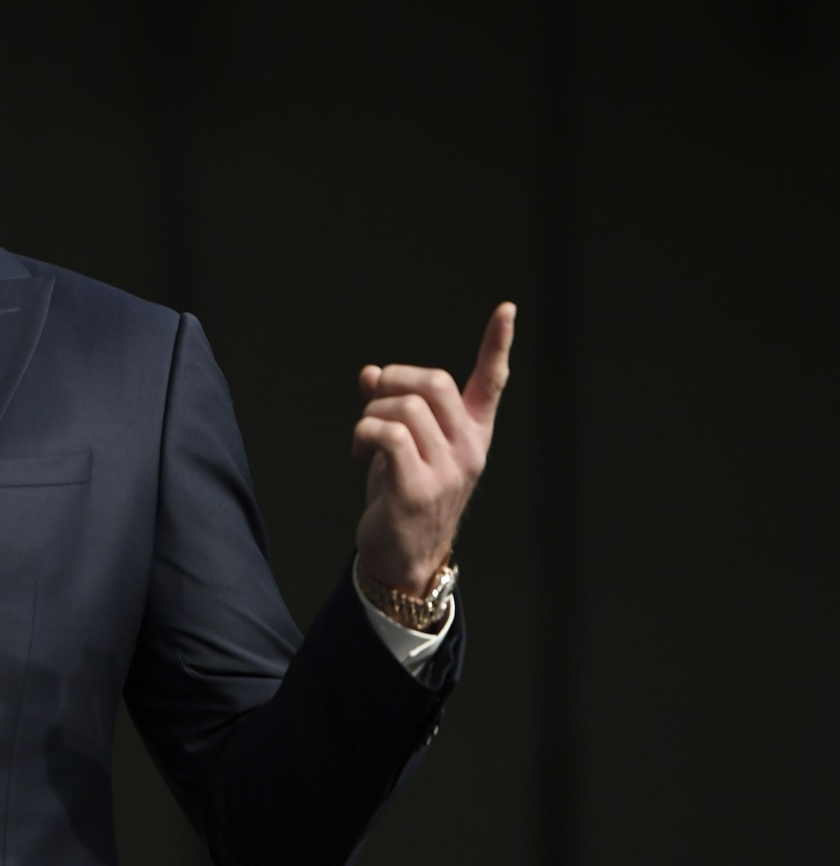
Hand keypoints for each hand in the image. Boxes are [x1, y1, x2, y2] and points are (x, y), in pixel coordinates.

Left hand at [352, 302, 514, 595]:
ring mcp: (448, 470)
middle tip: (373, 401)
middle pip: (435, 383)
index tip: (506, 308)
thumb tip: (369, 371)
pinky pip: (387, 434)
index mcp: (472, 434)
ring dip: (371, 413)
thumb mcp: (401, 445)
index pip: (491, 382)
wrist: (402, 557)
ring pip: (405, 407)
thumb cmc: (401, 495)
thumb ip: (391, 407)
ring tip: (363, 440)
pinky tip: (359, 453)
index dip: (498, 344)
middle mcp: (469, 449)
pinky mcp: (418, 488)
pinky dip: (364, 433)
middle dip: (393, 380)